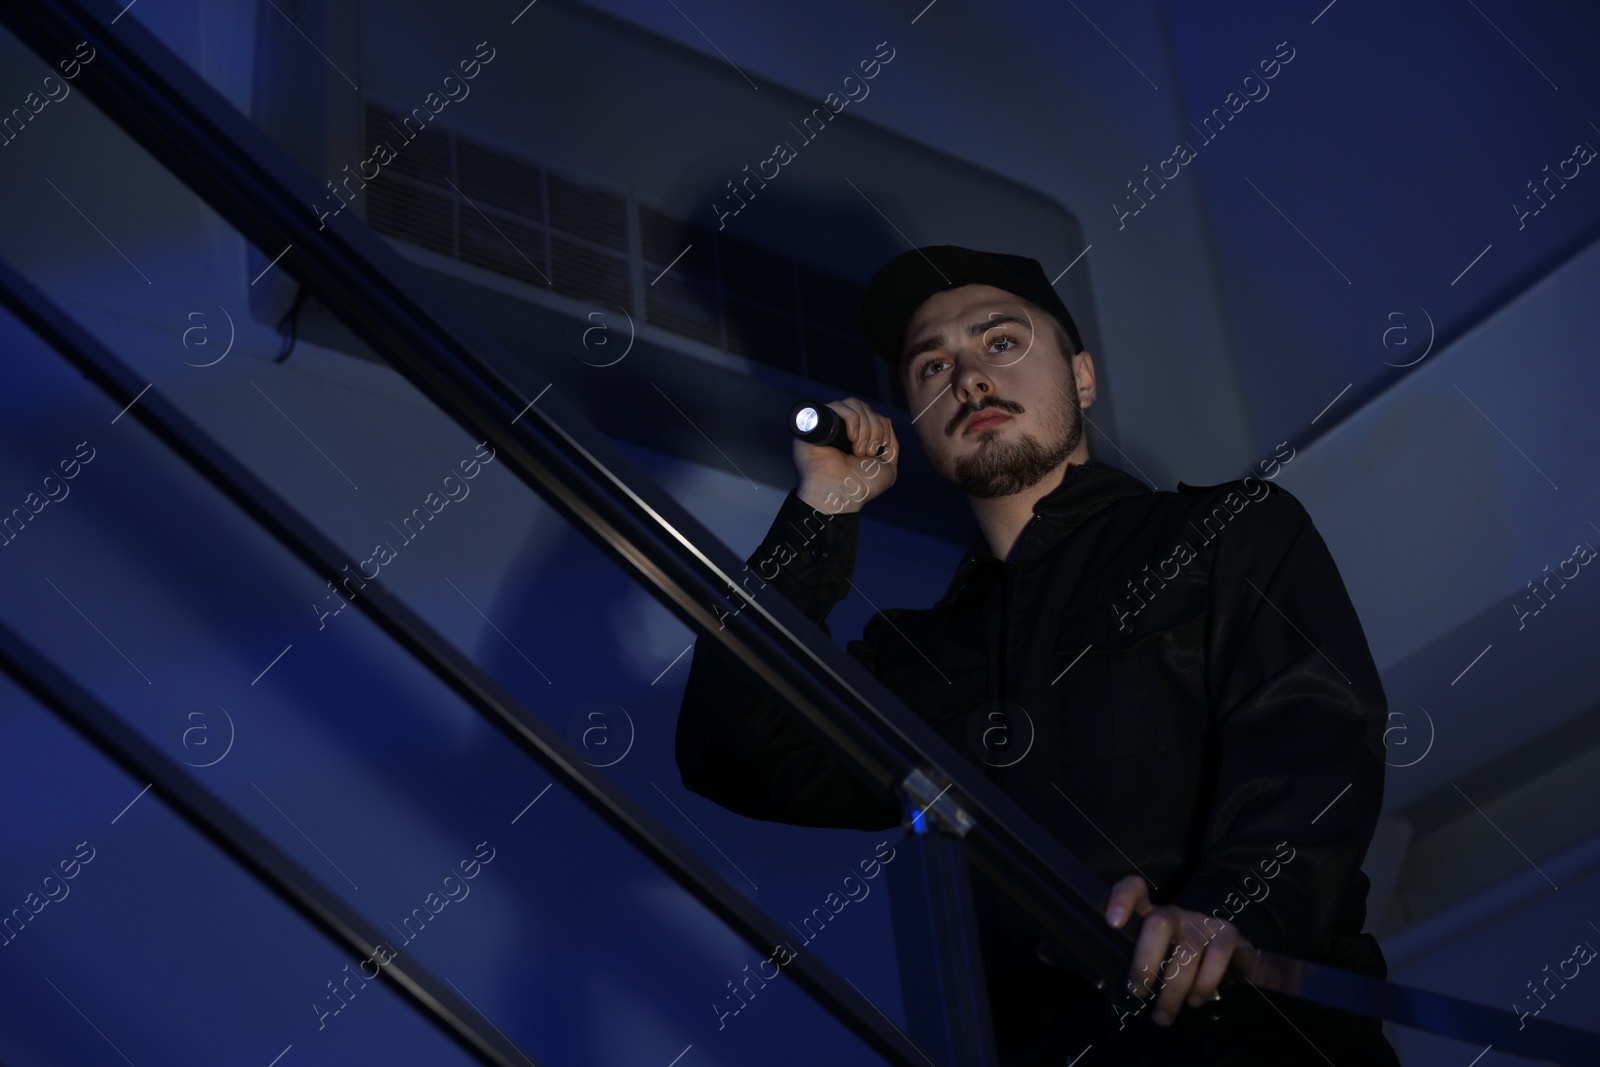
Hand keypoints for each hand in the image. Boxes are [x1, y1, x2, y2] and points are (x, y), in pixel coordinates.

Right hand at [794, 397, 898, 513]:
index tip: (879, 450)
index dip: (882, 427)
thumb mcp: (888, 467)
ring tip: (858, 449)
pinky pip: (838, 406)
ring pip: (855, 404)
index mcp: (859, 437)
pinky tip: (851, 438)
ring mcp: (830, 425)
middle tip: (868, 453)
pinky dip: (852, 420)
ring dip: (865, 426)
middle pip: (866, 409)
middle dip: (874, 430)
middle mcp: (843, 429)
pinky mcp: (816, 424)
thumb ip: (892, 445)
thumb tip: (886, 422)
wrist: (839, 495)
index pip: (875, 415)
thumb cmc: (861, 487)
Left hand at [1105, 875, 1253, 1026]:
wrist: (1221, 957)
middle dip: (1145, 962)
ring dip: (1174, 988)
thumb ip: (1133, 962)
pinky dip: (1207, 981)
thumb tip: (1117, 987)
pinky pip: (1219, 954)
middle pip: (1159, 923)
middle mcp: (1175, 914)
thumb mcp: (1150, 958)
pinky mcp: (1228, 933)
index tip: (1112, 923)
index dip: (1121, 900)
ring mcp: (1202, 921)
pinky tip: (1196, 1000)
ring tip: (1164, 1013)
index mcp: (1149, 914)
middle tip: (1138, 992)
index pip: (1133, 889)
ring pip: (1188, 950)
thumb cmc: (1172, 961)